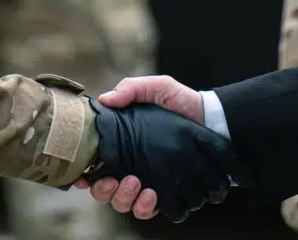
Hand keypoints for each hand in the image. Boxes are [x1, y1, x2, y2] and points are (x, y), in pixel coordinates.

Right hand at [78, 77, 208, 217]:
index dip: (85, 174)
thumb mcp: (157, 87)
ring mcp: (147, 180)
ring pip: (123, 203)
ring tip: (141, 186)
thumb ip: (131, 88)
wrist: (212, 118)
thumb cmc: (181, 102)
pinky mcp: (165, 192)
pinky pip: (148, 211)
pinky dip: (145, 208)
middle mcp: (130, 165)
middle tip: (120, 179)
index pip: (94, 164)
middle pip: (105, 190)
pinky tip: (153, 195)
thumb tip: (105, 100)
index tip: (85, 177)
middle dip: (105, 191)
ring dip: (125, 199)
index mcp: (122, 143)